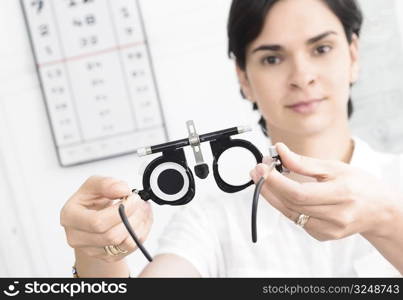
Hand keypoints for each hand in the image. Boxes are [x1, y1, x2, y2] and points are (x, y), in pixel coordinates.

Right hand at [60, 176, 152, 262]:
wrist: (91, 217)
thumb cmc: (91, 202)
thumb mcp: (93, 185)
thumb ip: (106, 184)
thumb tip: (122, 190)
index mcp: (70, 217)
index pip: (97, 222)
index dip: (120, 211)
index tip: (132, 198)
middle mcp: (77, 237)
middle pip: (112, 236)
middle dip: (132, 217)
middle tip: (140, 202)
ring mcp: (91, 251)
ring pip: (124, 244)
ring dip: (139, 224)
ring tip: (142, 209)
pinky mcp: (107, 257)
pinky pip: (130, 248)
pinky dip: (141, 232)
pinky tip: (140, 220)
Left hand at [250, 143, 396, 240]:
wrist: (378, 210)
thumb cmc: (359, 185)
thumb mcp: (334, 167)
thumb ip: (303, 162)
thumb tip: (279, 151)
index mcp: (342, 195)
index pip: (298, 193)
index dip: (275, 182)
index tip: (261, 168)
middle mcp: (336, 216)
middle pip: (290, 204)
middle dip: (269, 186)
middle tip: (257, 171)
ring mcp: (328, 230)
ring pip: (289, 213)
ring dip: (272, 196)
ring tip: (264, 179)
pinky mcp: (322, 236)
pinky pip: (296, 219)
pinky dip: (285, 205)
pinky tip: (283, 193)